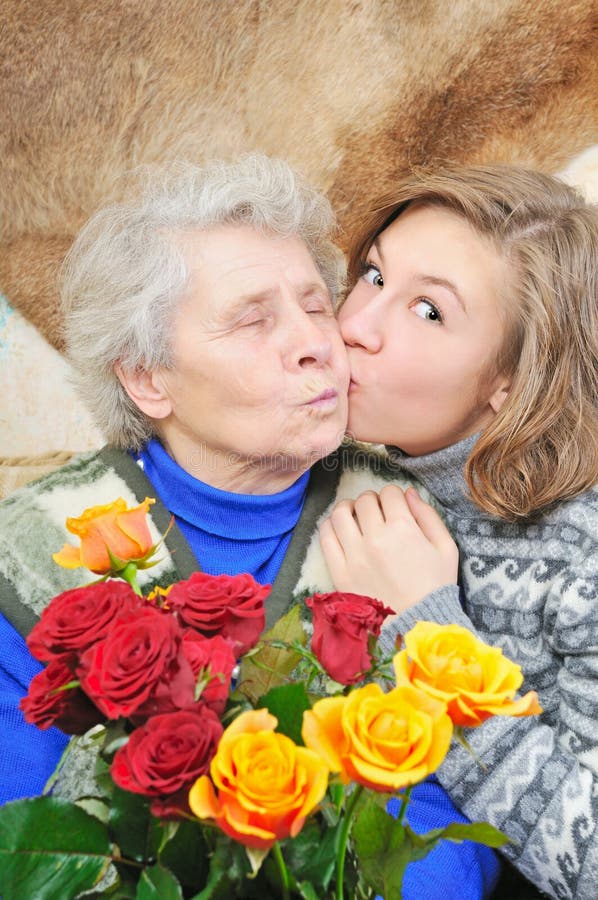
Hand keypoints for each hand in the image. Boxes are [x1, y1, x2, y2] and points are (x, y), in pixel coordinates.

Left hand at [319, 485, 457, 613]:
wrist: (417, 624)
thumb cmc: (435, 586)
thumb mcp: (446, 548)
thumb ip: (428, 515)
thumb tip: (409, 493)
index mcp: (403, 529)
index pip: (389, 493)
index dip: (394, 495)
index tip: (396, 506)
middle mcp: (375, 538)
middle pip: (365, 500)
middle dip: (372, 500)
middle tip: (377, 511)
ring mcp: (354, 555)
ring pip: (340, 514)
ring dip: (348, 508)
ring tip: (355, 515)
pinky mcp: (340, 571)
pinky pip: (325, 538)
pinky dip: (330, 527)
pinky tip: (340, 530)